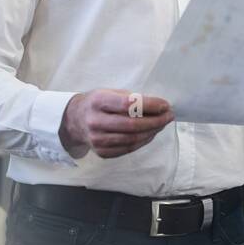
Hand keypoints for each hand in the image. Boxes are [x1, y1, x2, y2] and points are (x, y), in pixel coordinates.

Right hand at [58, 89, 173, 158]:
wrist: (75, 120)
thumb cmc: (98, 103)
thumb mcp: (111, 92)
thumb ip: (132, 99)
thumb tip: (159, 106)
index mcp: (98, 101)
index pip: (129, 104)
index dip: (150, 105)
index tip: (165, 105)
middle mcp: (95, 121)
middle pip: (132, 125)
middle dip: (156, 121)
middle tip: (168, 116)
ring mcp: (97, 140)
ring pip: (132, 139)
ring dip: (152, 132)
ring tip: (162, 124)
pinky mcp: (101, 152)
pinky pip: (128, 148)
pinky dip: (143, 141)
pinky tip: (150, 133)